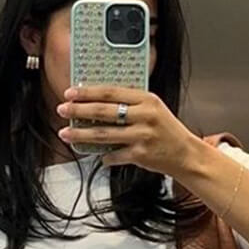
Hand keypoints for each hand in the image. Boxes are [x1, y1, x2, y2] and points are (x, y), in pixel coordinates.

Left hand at [55, 85, 201, 178]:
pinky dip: (103, 156)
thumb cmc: (166, 130)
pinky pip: (114, 155)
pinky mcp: (140, 155)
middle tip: (62, 110)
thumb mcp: (152, 108)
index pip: (111, 92)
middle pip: (104, 111)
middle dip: (79, 110)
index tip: (71, 92)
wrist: (185, 154)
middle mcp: (144, 116)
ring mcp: (142, 136)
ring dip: (81, 134)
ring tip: (65, 133)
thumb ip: (130, 104)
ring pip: (104, 134)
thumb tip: (97, 102)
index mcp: (146, 99)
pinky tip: (96, 156)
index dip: (88, 92)